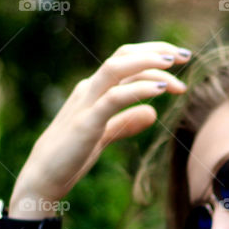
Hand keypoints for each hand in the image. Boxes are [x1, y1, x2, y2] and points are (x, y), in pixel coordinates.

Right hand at [10, 41, 189, 217]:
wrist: (44, 177)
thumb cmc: (70, 156)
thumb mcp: (106, 135)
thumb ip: (127, 122)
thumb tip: (153, 112)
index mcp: (94, 90)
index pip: (126, 60)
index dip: (152, 54)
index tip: (179, 59)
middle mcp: (90, 89)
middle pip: (123, 55)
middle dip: (155, 51)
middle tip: (184, 56)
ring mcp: (86, 102)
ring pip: (116, 68)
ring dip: (147, 62)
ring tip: (173, 66)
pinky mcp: (87, 121)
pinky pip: (114, 98)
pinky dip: (138, 90)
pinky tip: (159, 90)